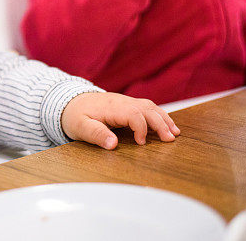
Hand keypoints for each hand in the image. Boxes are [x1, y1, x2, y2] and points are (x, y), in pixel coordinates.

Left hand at [61, 92, 179, 149]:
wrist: (70, 102)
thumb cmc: (75, 116)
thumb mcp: (80, 127)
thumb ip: (96, 134)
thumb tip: (113, 144)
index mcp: (111, 107)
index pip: (134, 114)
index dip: (141, 129)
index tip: (141, 144)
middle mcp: (122, 102)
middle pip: (146, 109)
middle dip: (161, 123)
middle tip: (171, 139)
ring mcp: (125, 102)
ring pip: (149, 106)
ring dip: (164, 118)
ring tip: (175, 133)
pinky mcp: (127, 105)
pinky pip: (147, 107)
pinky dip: (159, 115)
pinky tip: (167, 125)